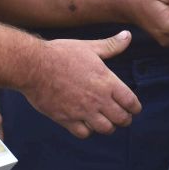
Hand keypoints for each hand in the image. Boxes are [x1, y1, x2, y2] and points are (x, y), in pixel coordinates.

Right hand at [20, 31, 141, 138]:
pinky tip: (86, 123)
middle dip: (124, 119)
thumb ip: (111, 46)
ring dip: (108, 126)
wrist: (33, 66)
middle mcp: (98, 99)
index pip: (130, 102)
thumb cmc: (61, 54)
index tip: (133, 108)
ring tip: (106, 122)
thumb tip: (128, 36)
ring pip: (105, 129)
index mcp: (106, 81)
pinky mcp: (66, 119)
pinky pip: (84, 133)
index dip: (135, 107)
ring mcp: (82, 111)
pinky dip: (88, 131)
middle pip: (121, 119)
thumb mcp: (89, 47)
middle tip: (122, 117)